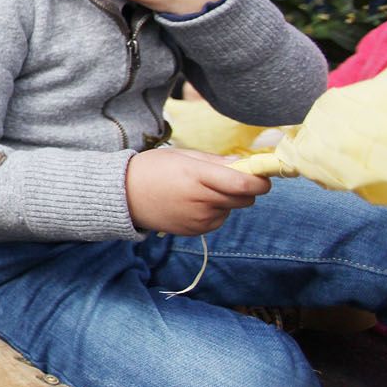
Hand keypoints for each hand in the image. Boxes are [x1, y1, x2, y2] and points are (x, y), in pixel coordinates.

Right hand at [126, 147, 269, 235]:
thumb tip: (245, 164)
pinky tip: (194, 202)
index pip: (245, 184)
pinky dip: (215, 211)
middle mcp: (201, 200)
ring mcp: (198, 218)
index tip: (263, 173)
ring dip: (227, 200)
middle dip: (245, 188)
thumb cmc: (153, 169)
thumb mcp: (182, 156)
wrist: (124, 196)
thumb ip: (216, 161)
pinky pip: (219, 219)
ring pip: (232, 209)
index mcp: (197, 176)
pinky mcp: (195, 230)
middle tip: (229, 178)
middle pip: (245, 199)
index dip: (261, 179)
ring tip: (200, 190)